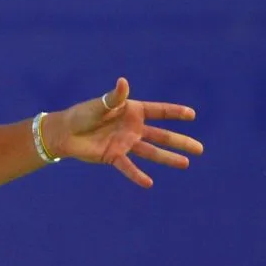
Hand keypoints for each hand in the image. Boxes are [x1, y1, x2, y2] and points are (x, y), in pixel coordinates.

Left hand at [44, 77, 203, 187]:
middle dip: (181, 142)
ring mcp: (126, 143)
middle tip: (200, 149)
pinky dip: (137, 175)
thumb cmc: (83, 114)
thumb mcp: (99, 105)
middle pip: (162, 136)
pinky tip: (148, 183)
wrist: (66, 132)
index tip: (192, 115)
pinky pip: (128, 167)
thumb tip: (123, 82)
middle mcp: (133, 128)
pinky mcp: (115, 156)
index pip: (159, 112)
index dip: (176, 113)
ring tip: (186, 164)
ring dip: (168, 159)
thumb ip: (114, 98)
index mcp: (133, 111)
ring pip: (151, 152)